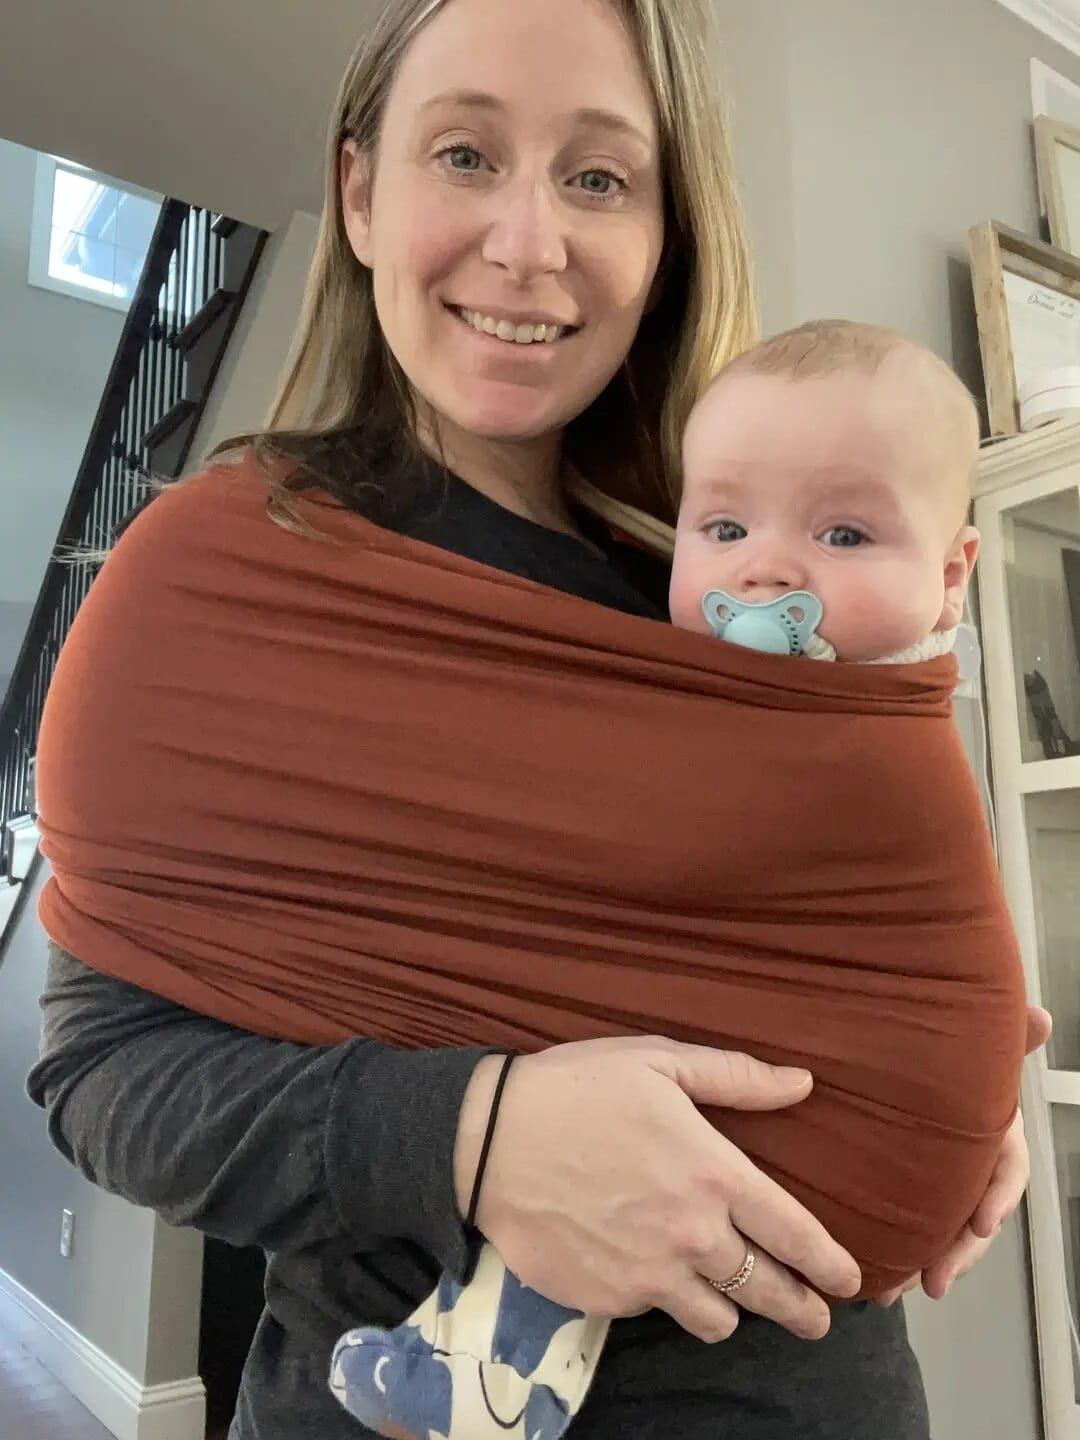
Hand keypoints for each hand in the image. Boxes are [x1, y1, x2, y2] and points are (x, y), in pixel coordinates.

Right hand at [454, 1038, 861, 1344]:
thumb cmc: (576, 1088)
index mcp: (714, 1173)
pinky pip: (655, 1312)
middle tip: (813, 1317)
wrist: (487, 1142)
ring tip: (727, 1295)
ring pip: (718, 1319)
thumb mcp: (658, 1062)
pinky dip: (662, 1299)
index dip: (830, 1264)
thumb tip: (801, 1082)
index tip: (849, 1280)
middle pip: (769, 1294)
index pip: (795, 1235)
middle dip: (801, 1310)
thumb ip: (735, 1078)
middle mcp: (692, 1235)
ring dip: (730, 1309)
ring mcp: (650, 1276)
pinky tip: (649, 1271)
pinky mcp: (609, 1301)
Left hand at [876, 1005, 1050, 1306]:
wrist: (885, 1057)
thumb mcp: (966, 1041)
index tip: (981, 1221)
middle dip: (959, 1253)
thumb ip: (1003, 1034)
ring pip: (941, 1233)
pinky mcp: (902, 1192)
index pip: (1008, 1167)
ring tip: (895, 1291)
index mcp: (991, 1129)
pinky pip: (908, 1231)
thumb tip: (1042, 1017)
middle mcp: (968, 1161)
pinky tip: (873, 1282)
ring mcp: (937, 1181)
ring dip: (923, 1265)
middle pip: (973, 1215)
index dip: (999, 1195)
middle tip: (936, 1280)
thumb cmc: (936, 1049)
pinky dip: (895, 1257)